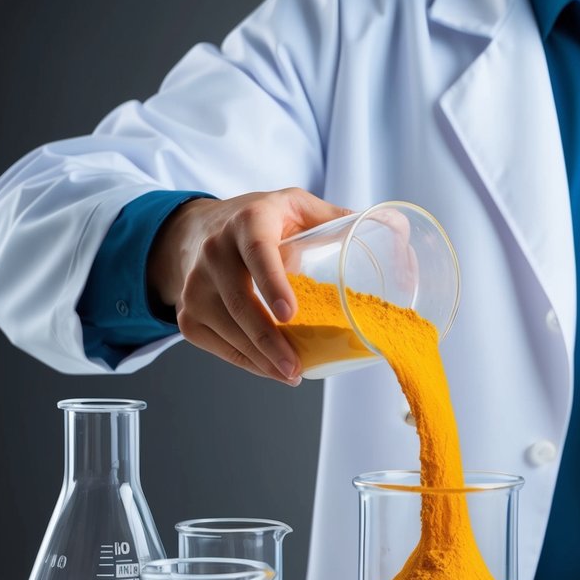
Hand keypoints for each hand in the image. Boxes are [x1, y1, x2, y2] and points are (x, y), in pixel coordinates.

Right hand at [147, 188, 350, 383]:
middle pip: (241, 303)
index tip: (290, 315)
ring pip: (227, 330)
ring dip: (259, 359)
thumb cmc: (258, 220)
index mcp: (250, 221)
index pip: (259, 254)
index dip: (273, 284)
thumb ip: (336, 217)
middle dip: (269, 341)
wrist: (195, 230)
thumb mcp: (295, 205)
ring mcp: (196, 283)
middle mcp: (215, 250)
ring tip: (291, 374)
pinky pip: (217, 344)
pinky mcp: (187, 311)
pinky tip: (269, 369)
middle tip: (296, 368)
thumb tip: (392, 228)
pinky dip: (245, 361)